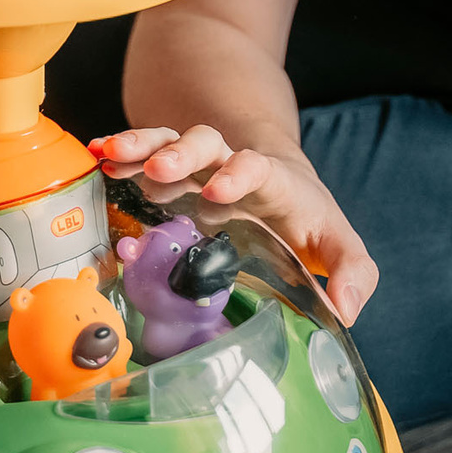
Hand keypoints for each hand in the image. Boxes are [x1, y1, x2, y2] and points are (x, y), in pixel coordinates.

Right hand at [89, 124, 380, 322]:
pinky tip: (98, 152)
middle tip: (160, 170)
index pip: (257, 168)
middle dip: (183, 153)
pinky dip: (121, 150)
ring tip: (113, 154)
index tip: (218, 192)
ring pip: (169, 141)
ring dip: (143, 145)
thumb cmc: (306, 221)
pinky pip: (144, 154)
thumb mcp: (337, 246)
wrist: (281, 187)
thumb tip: (345, 311)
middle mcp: (230, 165)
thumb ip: (353, 272)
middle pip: (207, 142)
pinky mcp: (171, 174)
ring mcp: (197, 167)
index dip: (238, 175)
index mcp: (272, 182)